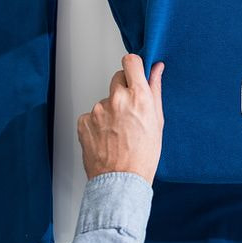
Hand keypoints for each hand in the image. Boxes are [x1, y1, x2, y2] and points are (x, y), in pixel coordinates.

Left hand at [78, 54, 164, 184]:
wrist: (121, 180)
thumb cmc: (143, 156)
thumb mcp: (157, 121)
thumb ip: (155, 90)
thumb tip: (156, 69)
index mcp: (138, 96)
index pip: (130, 62)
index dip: (133, 66)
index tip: (134, 73)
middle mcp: (117, 99)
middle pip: (117, 78)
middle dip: (123, 89)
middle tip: (129, 110)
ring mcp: (98, 110)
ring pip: (105, 100)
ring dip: (110, 110)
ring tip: (118, 132)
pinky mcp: (84, 121)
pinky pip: (92, 115)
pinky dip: (98, 123)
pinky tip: (107, 137)